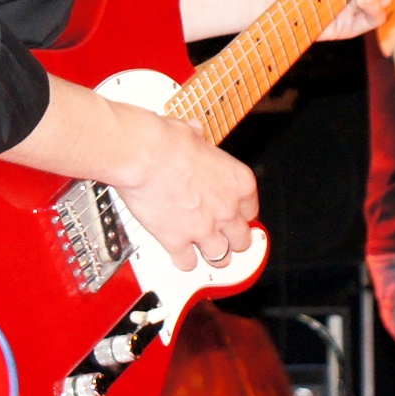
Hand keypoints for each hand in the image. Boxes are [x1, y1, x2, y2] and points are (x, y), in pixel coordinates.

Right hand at [113, 112, 259, 271]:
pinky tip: (180, 256)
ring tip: (208, 254)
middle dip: (234, 240)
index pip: (252, 209)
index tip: (234, 214)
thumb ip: (198, 139)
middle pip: (242, 239)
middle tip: (226, 238)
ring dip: (214, 256)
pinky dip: (183, 261)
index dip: (240, 213)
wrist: (143, 155)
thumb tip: (193, 132)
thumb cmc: (165, 141)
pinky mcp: (177, 241)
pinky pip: (187, 263)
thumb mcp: (192, 133)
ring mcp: (203, 228)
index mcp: (237, 181)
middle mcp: (225, 208)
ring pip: (221, 257)